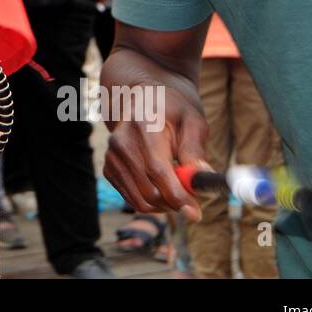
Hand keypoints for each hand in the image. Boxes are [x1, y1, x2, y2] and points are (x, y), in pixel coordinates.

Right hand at [103, 81, 207, 221]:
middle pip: (148, 191)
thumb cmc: (172, 110)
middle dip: (174, 203)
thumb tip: (202, 180)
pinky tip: (161, 184)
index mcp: (143, 124)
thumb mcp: (192, 121)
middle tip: (192, 199)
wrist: (141, 99)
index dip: (177, 195)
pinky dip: (151, 201)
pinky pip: (132, 199)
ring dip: (164, 205)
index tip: (195, 213)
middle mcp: (121, 142)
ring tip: (179, 190)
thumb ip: (195, 150)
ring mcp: (111, 156)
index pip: (157, 170)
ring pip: (140, 201)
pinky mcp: (109, 169)